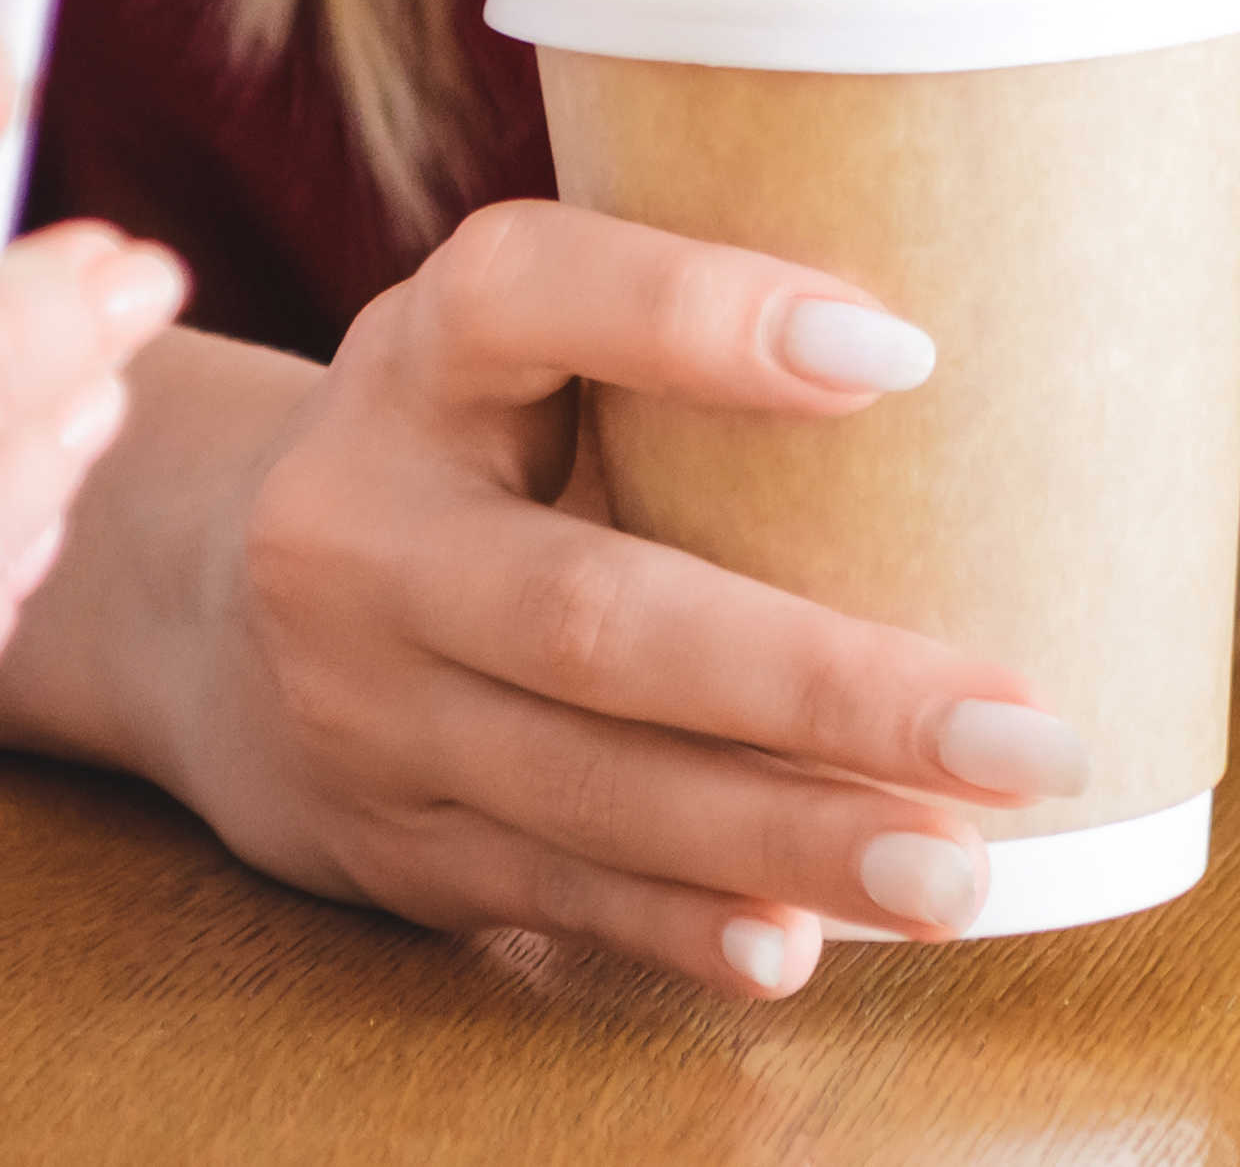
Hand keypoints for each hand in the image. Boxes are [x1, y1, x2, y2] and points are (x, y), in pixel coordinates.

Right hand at [139, 200, 1080, 1004]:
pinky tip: (795, 944)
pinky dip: (680, 925)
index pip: (525, 295)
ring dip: (788, 834)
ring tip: (959, 865)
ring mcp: (365, 706)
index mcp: (414, 364)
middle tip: (1024, 733)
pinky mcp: (391, 840)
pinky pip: (553, 889)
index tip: (900, 355)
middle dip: (822, 683)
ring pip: (589, 784)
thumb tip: (985, 382)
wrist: (215, 614)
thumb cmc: (462, 450)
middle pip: (594, 613)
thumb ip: (672, 349)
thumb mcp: (515, 352)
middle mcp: (361, 533)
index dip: (694, 316)